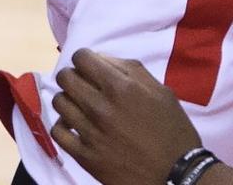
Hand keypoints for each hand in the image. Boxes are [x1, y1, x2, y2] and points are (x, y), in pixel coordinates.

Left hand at [51, 49, 202, 184]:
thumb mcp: (159, 90)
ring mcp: (90, 133)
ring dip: (68, 98)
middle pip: (66, 78)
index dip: (84, 58)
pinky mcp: (85, 156)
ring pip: (59, 102)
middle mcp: (100, 107)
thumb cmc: (171, 128)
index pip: (81, 58)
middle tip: (84, 83)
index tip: (90, 66)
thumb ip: (129, 70)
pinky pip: (58, 132)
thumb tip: (101, 60)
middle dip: (73, 74)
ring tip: (80, 104)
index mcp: (120, 87)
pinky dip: (63, 125)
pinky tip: (75, 125)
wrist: (175, 173)